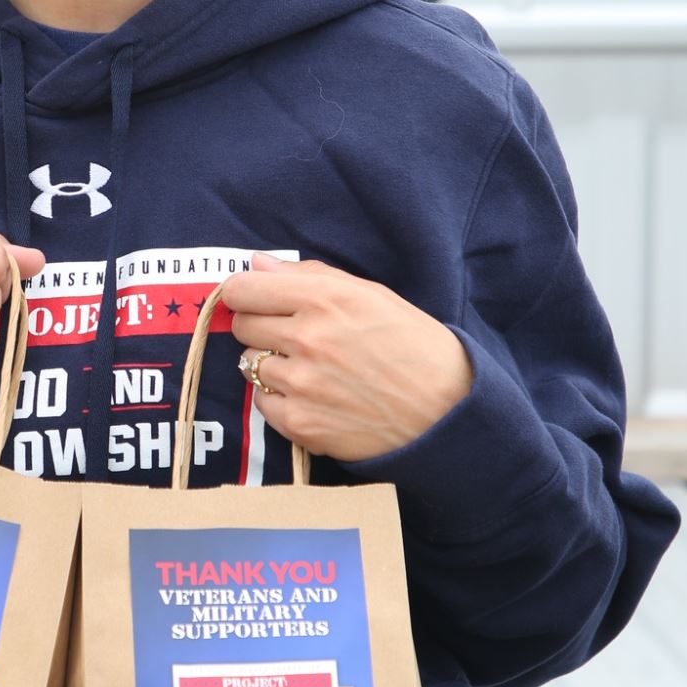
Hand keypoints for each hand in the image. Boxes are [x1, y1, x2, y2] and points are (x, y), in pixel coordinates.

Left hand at [220, 252, 472, 462]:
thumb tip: (257, 262)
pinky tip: (314, 397)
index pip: (243, 288)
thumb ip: (309, 276)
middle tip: (291, 336)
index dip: (246, 293)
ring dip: (271, 364)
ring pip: (250, 364)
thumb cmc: (413, 346)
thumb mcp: (371, 294)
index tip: (256, 300)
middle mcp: (307, 338)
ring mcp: (301, 384)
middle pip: (241, 325)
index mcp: (326, 299)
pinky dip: (280, 399)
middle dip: (259, 326)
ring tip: (311, 369)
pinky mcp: (299, 424)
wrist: (445, 413)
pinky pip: (262, 403)